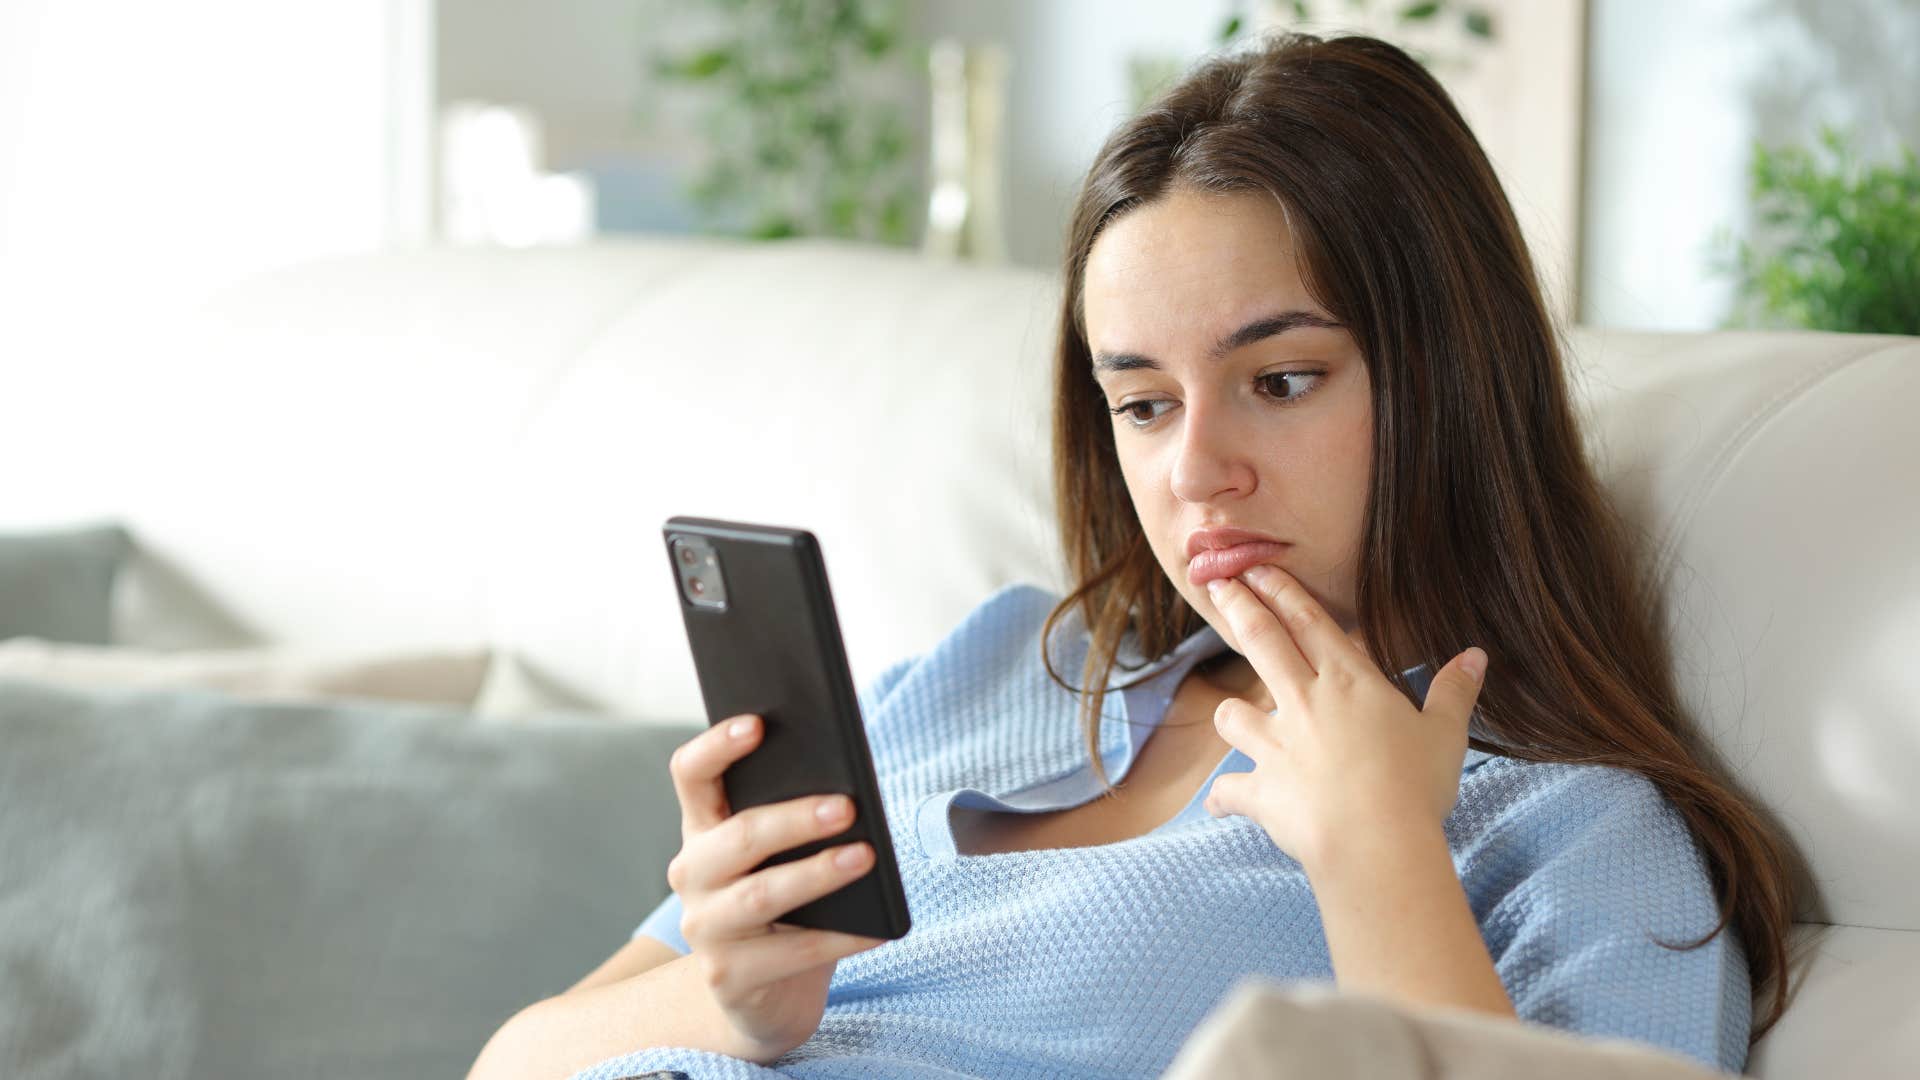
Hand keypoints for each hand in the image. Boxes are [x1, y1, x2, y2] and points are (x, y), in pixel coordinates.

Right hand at [663, 713, 887, 1062]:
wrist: (767, 995)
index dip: (717, 746)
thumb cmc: (788, 908)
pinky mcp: (727, 977)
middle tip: (847, 806)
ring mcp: (704, 929)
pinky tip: (877, 928)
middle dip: (795, 819)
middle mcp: (691, 874)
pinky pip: (791, 954)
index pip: (691, 775)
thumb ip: (800, 821)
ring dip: (817, 873)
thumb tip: (852, 790)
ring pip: (761, 895)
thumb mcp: (786, 858)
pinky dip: (839, 939)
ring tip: (866, 857)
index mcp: (702, 829)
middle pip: (738, 836)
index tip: (758, 723)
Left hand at [1200, 563, 1487, 872]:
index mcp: (1349, 681)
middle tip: (1216, 583)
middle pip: (1261, 641)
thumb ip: (1455, 692)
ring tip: (1234, 715)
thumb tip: (1475, 656)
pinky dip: (1223, 798)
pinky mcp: (1260, 789)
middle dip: (1237, 607)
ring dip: (1232, 713)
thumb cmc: (1416, 786)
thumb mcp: (1445, 734)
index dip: (1282, 591)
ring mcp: (1275, 745)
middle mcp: (1305, 702)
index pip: (1309, 623)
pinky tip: (1218, 805)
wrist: (1376, 843)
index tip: (1256, 568)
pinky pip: (1228, 790)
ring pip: (1233, 712)